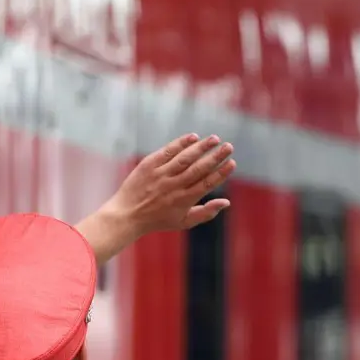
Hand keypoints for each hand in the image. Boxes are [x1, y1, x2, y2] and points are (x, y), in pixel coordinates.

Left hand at [77, 133, 234, 263]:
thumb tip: (227, 202)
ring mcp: (161, 174)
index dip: (221, 173)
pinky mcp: (149, 165)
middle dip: (216, 157)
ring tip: (215, 139)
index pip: (207, 183)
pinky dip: (181, 143)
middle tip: (229, 147)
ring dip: (201, 147)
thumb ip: (206, 212)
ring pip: (185, 158)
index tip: (232, 163)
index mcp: (184, 200)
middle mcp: (174, 186)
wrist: (127, 215)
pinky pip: (167, 151)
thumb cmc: (158, 220)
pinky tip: (193, 137)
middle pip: (199, 168)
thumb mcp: (184, 222)